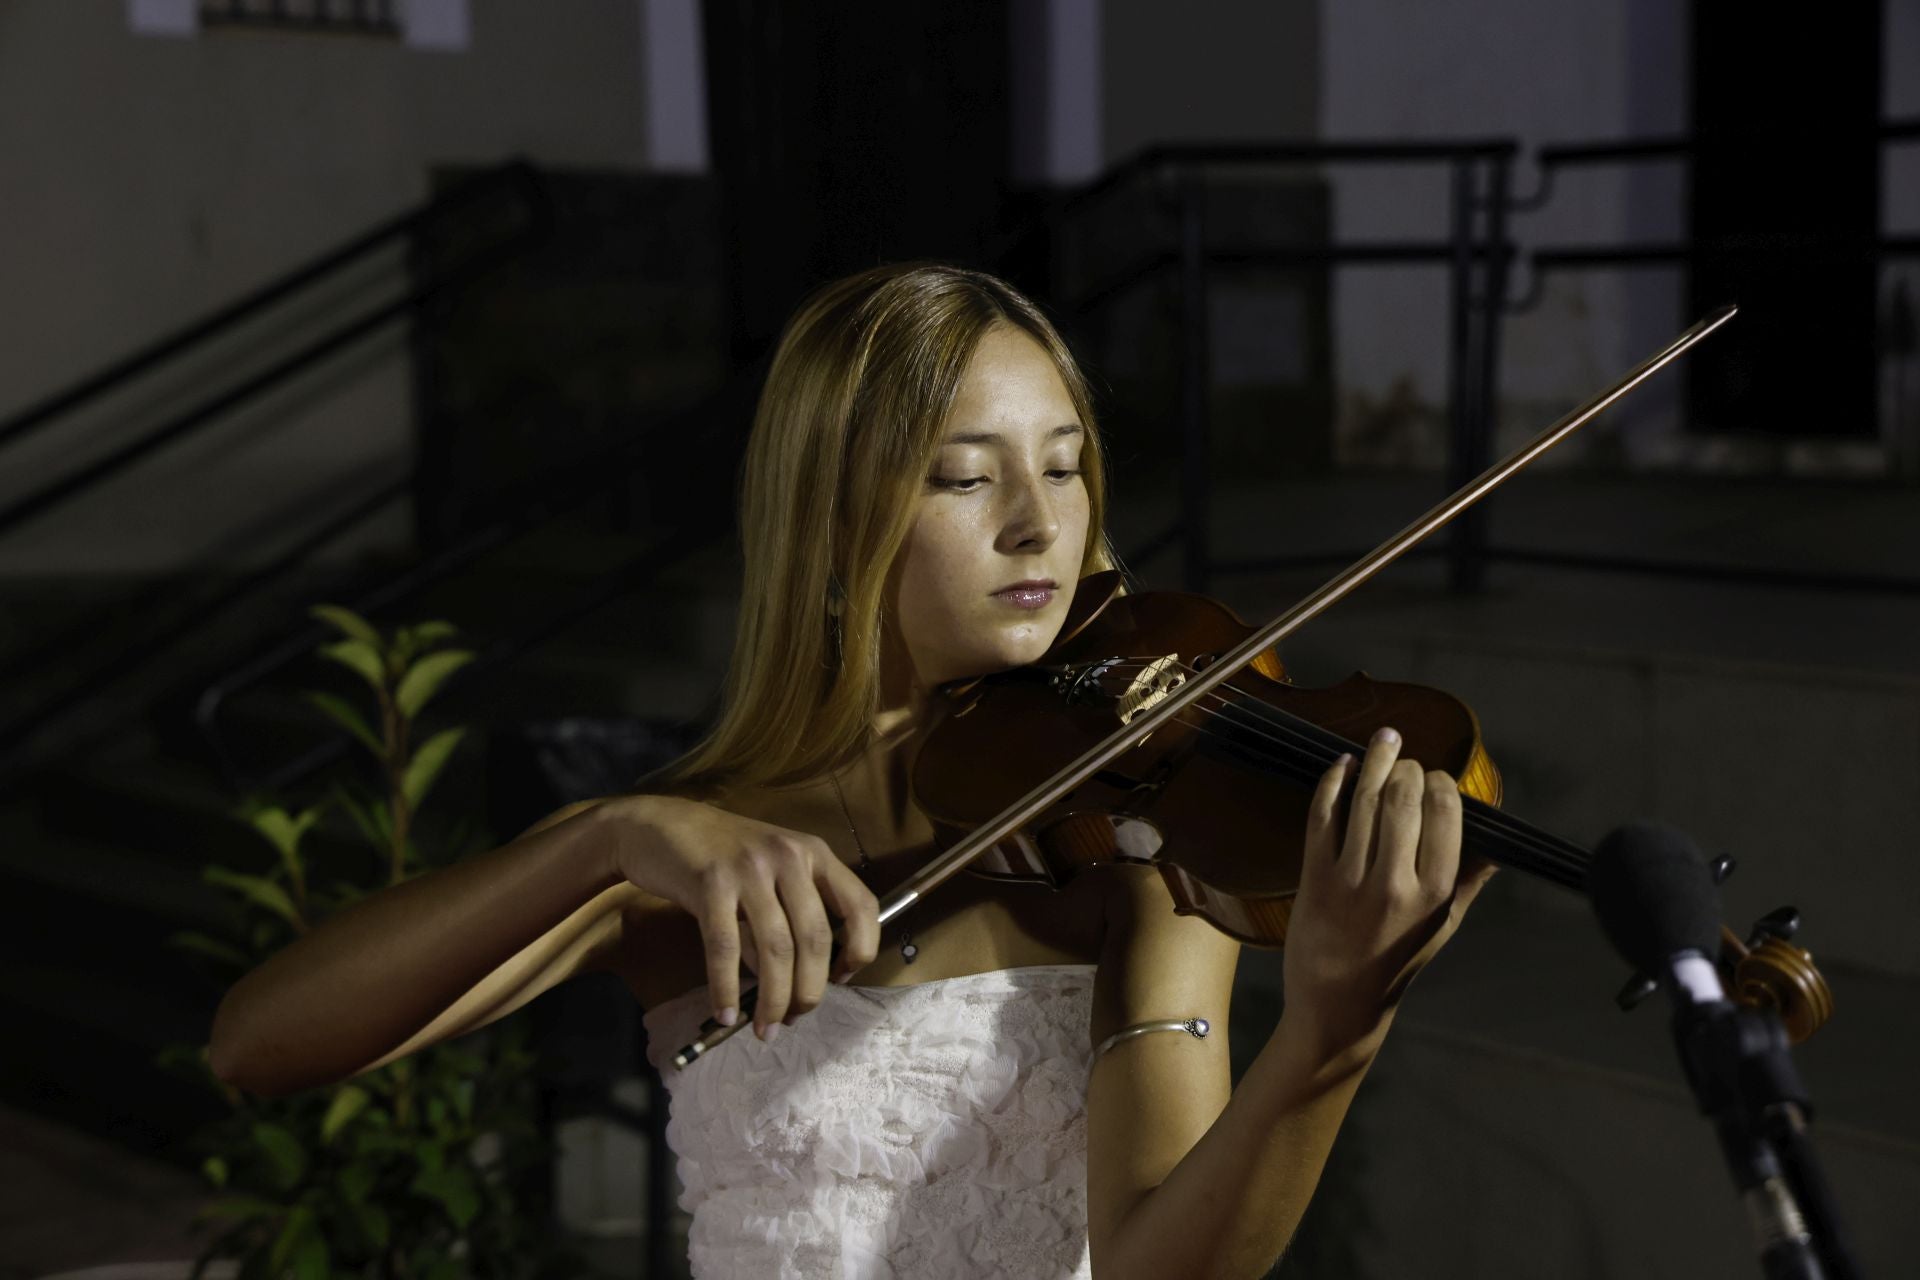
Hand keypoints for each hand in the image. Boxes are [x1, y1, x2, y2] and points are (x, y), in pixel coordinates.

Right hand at [606, 795, 880, 1039]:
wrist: (659, 825)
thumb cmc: (721, 853)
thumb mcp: (768, 873)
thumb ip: (787, 917)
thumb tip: (796, 982)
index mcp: (813, 854)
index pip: (861, 905)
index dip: (861, 948)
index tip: (842, 978)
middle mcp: (789, 857)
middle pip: (815, 938)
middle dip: (809, 990)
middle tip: (794, 1019)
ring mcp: (750, 868)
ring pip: (775, 948)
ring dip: (773, 998)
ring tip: (766, 1029)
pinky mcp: (710, 882)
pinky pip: (725, 947)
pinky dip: (726, 987)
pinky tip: (726, 1013)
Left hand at [1281, 727, 1496, 1055]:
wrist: (1338, 1004)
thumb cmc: (1395, 964)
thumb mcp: (1443, 927)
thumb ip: (1468, 881)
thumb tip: (1496, 845)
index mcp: (1434, 893)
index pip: (1445, 813)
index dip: (1440, 782)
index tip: (1436, 775)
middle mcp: (1394, 883)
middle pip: (1403, 798)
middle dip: (1406, 767)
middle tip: (1405, 757)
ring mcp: (1350, 879)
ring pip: (1363, 800)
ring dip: (1372, 760)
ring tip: (1381, 740)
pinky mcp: (1313, 877)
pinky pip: (1322, 816)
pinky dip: (1332, 783)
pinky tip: (1342, 765)